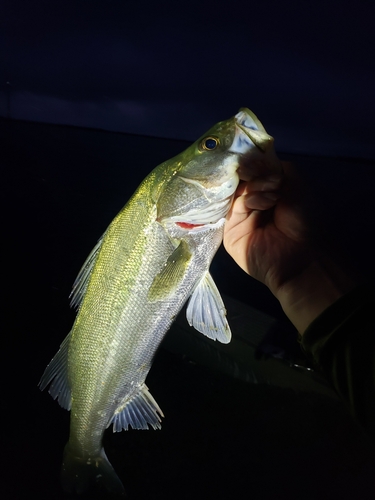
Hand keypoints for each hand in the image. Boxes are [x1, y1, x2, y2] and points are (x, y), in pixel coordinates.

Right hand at [224, 160, 310, 293]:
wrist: (303, 255)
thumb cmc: (304, 220)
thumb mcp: (296, 184)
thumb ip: (276, 167)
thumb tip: (251, 159)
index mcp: (267, 193)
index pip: (253, 171)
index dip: (255, 162)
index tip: (260, 158)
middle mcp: (252, 204)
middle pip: (243, 179)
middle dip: (256, 174)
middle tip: (272, 179)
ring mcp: (240, 218)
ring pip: (238, 191)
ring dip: (258, 186)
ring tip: (275, 195)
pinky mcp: (231, 231)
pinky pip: (235, 207)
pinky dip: (252, 199)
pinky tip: (267, 203)